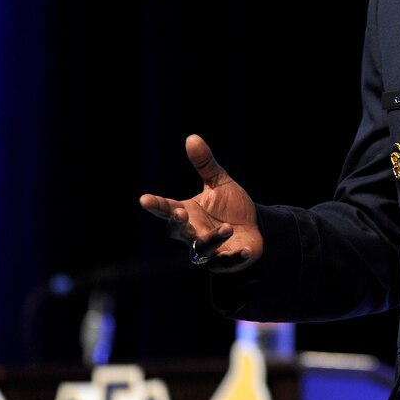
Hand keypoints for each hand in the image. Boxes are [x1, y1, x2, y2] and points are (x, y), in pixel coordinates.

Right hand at [139, 134, 261, 272]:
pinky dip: (235, 257)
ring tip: (227, 227)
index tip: (144, 199)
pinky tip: (245, 249)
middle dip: (177, 224)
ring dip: (213, 238)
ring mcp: (208, 250)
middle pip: (177, 231)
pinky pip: (227, 262)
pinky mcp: (226, 261)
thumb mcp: (219, 182)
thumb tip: (192, 137)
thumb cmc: (231, 207)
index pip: (167, 208)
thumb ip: (205, 164)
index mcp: (188, 213)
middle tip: (180, 213)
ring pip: (203, 248)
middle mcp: (193, 233)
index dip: (156, 205)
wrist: (254, 228)